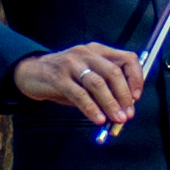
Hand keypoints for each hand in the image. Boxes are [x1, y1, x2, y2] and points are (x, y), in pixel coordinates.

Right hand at [12, 42, 146, 126]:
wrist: (32, 73)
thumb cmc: (65, 78)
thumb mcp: (87, 77)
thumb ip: (104, 89)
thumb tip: (123, 110)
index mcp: (98, 50)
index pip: (127, 58)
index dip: (136, 78)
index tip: (137, 97)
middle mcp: (87, 53)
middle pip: (113, 72)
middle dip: (124, 96)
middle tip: (128, 114)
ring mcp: (72, 64)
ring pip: (98, 84)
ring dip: (111, 104)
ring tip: (117, 119)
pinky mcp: (58, 77)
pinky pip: (79, 95)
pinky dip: (91, 108)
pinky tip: (98, 119)